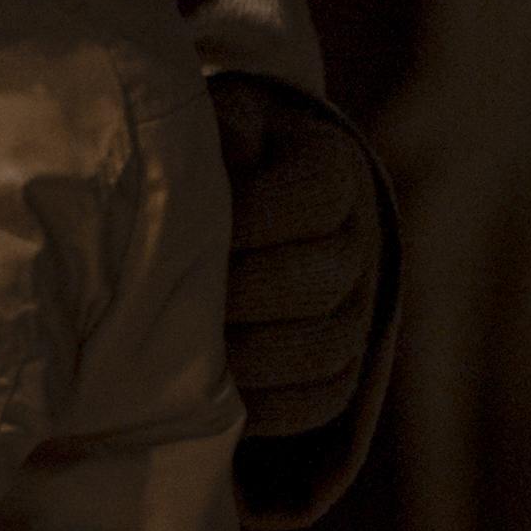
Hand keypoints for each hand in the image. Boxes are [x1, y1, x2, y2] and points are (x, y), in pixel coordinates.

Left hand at [211, 67, 392, 445]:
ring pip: (323, 347)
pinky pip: (321, 399)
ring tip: (187, 353)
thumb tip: (228, 149)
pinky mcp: (343, 364)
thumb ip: (221, 132)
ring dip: (250, 357)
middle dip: (238, 297)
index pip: (313, 198)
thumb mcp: (214, 124)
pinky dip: (269, 406)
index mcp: (331, 169)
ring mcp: (358, 309)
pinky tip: (216, 397)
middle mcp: (358, 242)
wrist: (242, 198)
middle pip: (316, 283)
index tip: (184, 228)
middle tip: (172, 304)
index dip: (248, 218)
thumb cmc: (212, 157)